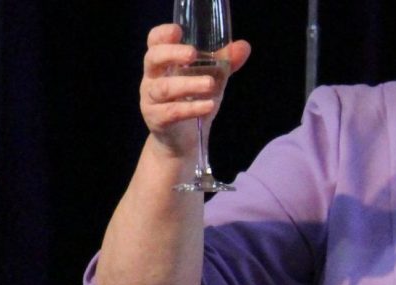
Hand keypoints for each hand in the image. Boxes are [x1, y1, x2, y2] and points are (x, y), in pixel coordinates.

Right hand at [139, 23, 250, 158]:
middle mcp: (152, 79)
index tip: (178, 30)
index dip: (162, 35)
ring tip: (210, 84)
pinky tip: (208, 106)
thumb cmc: (192, 103)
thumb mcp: (211, 81)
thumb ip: (224, 64)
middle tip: (193, 54)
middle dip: (171, 54)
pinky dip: (191, 108)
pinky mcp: (157, 120)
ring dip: (188, 84)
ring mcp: (151, 100)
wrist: (183, 142)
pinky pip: (172, 112)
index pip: (154, 43)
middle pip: (152, 59)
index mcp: (163, 65)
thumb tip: (243, 46)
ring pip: (164, 88)